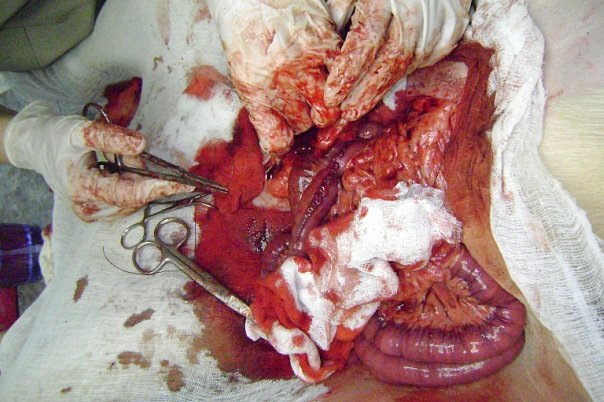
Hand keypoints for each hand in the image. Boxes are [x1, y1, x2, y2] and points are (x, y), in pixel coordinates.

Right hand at [3, 101, 191, 221]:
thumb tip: (141, 145)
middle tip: (126, 152)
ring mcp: (95, 213)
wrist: (38, 145)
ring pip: (133, 198)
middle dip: (142, 175)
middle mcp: (90, 209)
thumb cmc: (59, 136)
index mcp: (83, 189)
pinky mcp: (100, 212)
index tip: (185, 185)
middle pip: (135, 196)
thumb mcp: (82, 130)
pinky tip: (114, 171)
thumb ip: (111, 138)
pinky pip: (127, 199)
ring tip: (111, 160)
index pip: (130, 193)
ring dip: (135, 179)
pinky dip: (130, 184)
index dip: (159, 188)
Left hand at [206, 0, 341, 157]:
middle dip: (305, 118)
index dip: (284, 142)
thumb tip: (279, 139)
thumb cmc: (242, 29)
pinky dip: (342, 79)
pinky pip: (342, 75)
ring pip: (329, 107)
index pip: (276, 140)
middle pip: (305, 124)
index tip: (286, 138)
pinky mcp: (325, 44)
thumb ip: (260, 105)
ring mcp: (304, 63)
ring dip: (328, 104)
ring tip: (322, 93)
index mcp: (254, 90)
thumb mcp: (241, 71)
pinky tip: (335, 74)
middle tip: (303, 104)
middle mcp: (279, 81)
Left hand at [324, 0, 471, 120]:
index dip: (348, 73)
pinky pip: (423, 59)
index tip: (332, 95)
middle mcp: (414, 15)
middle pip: (389, 63)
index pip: (365, 44)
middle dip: (366, 92)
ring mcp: (437, 26)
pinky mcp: (450, 34)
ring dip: (382, 87)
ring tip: (360, 104)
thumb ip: (344, 11)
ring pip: (407, 65)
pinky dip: (402, 72)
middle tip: (346, 113)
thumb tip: (330, 48)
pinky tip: (385, 82)